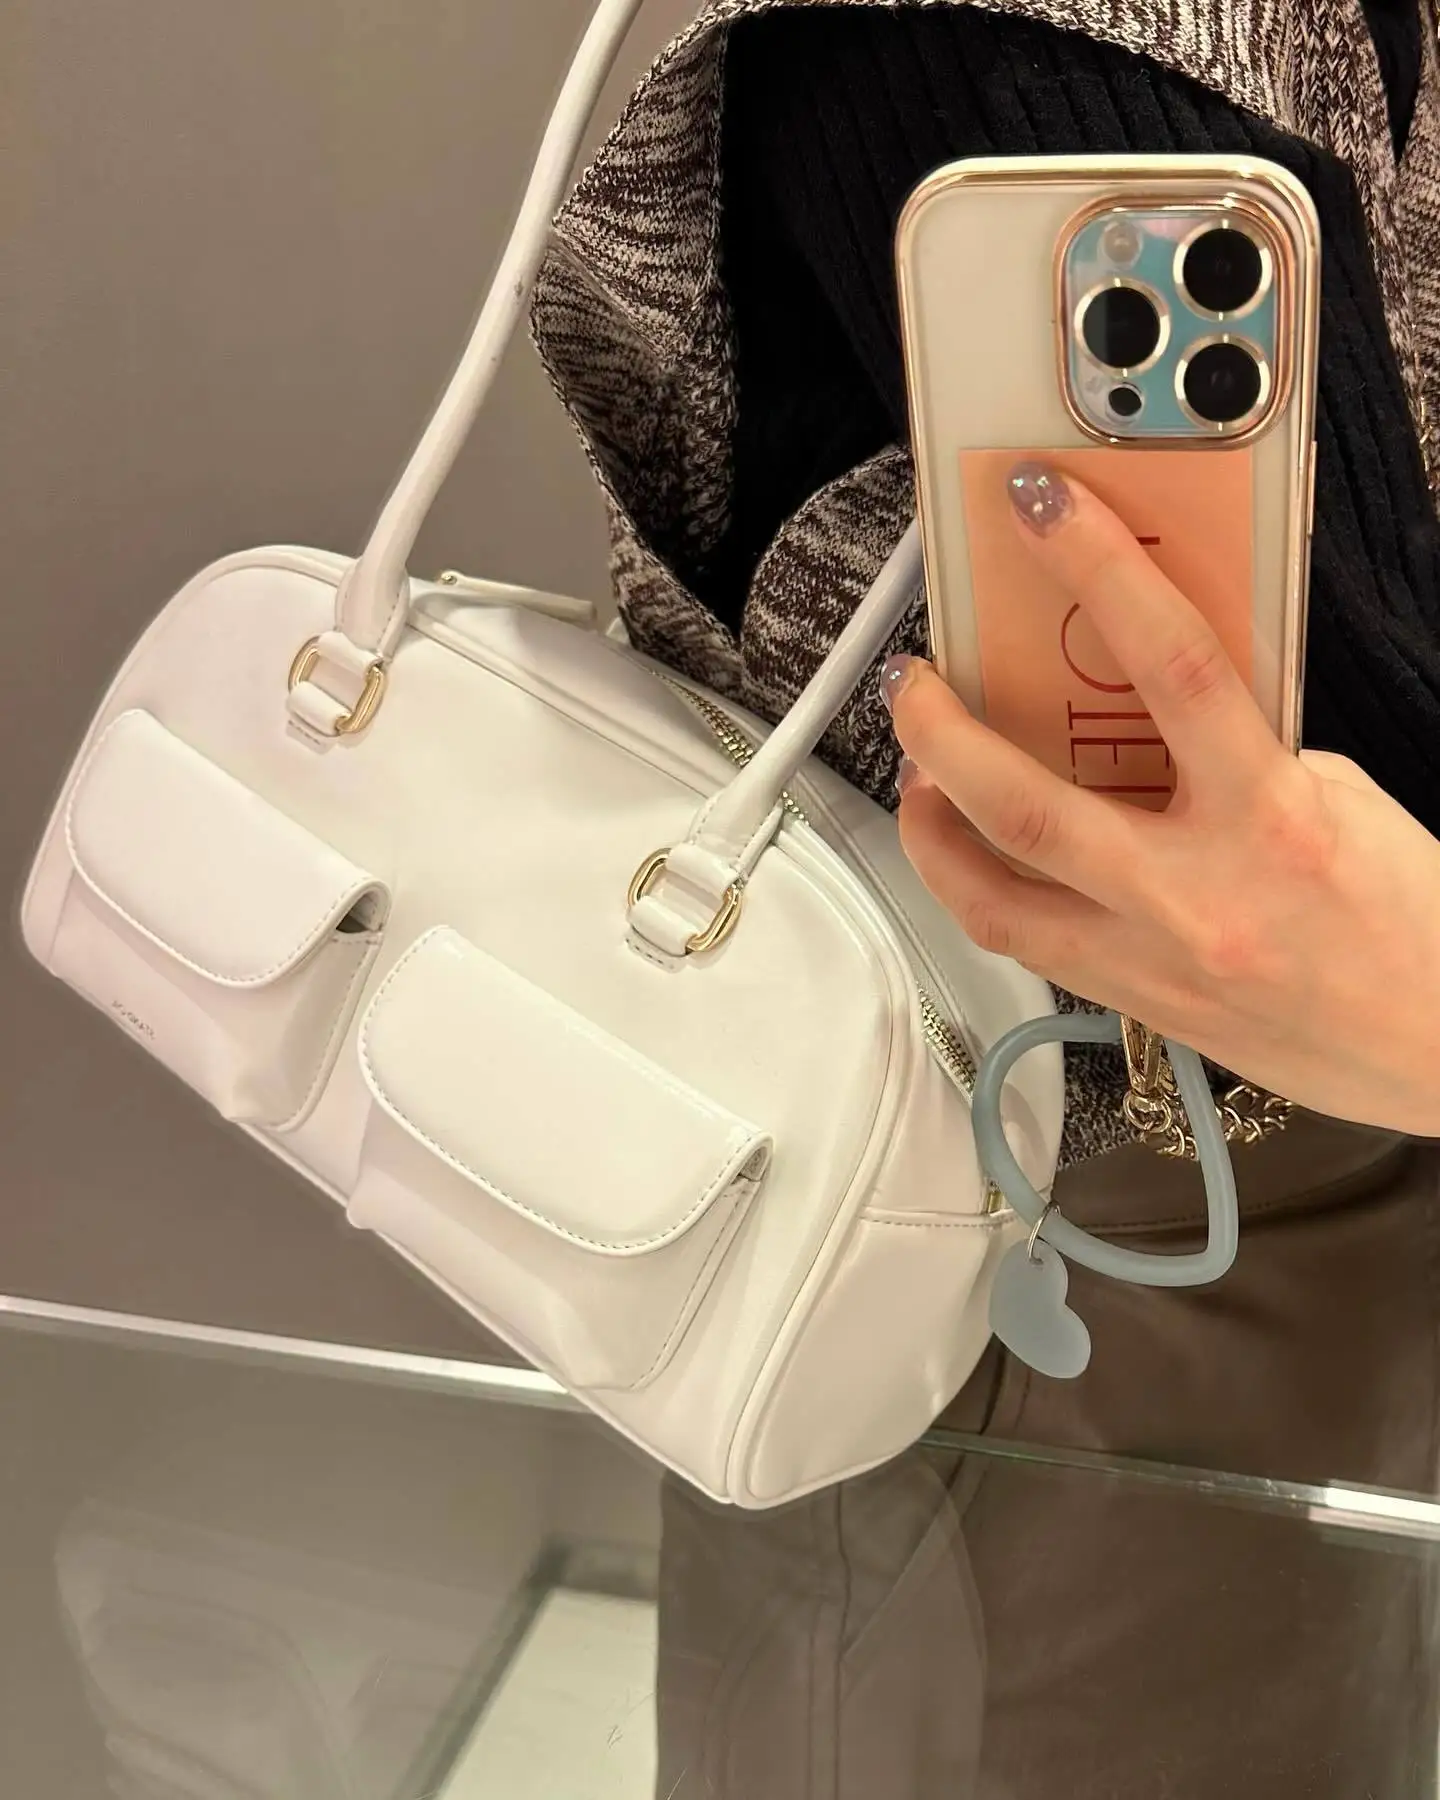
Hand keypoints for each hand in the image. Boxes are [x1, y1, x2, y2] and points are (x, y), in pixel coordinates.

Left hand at [884, 462, 1439, 1137]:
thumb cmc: (1413, 925)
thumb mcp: (1342, 802)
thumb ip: (1242, 754)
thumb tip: (1151, 717)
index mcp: (1271, 819)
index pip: (1175, 665)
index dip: (1100, 572)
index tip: (1042, 507)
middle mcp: (1195, 897)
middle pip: (1026, 808)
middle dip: (941, 737)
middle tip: (911, 684)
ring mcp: (1152, 962)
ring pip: (993, 899)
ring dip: (931, 831)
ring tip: (917, 778)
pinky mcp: (1135, 1006)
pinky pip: (1026, 944)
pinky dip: (981, 890)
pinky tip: (973, 853)